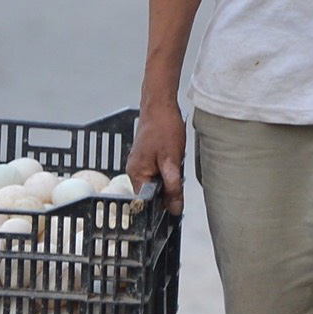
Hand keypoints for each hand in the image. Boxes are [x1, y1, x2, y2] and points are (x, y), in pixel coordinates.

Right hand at [128, 98, 186, 214]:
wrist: (160, 104)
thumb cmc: (164, 127)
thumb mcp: (171, 161)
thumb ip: (172, 188)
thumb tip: (174, 209)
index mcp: (136, 174)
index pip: (147, 202)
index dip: (163, 205)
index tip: (176, 199)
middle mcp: (134, 171)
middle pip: (152, 194)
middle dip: (168, 190)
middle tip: (178, 175)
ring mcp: (139, 163)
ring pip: (156, 183)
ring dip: (169, 179)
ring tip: (176, 164)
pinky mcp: (145, 157)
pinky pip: (156, 172)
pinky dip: (167, 170)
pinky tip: (173, 160)